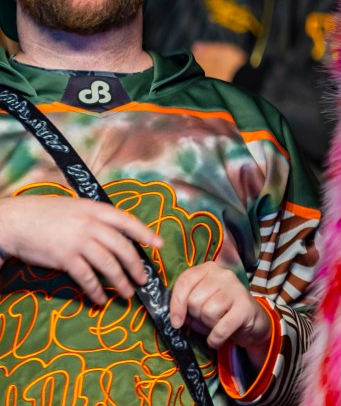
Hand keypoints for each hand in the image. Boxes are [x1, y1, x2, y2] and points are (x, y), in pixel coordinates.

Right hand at [0, 195, 162, 305]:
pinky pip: (87, 277)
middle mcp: (91, 224)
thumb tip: (115, 232)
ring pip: (108, 264)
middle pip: (122, 247)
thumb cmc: (45, 213)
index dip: (145, 233)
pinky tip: (100, 299)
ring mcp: (78, 241)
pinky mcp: (65, 258)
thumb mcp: (75, 207)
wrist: (16, 220)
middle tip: (143, 279)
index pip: (127, 222)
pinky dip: (96, 290)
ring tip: (128, 293)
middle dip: (136, 266)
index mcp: (95, 209)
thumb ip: (95, 217)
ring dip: (120, 281)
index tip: (159, 245)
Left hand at [170, 262, 271, 357]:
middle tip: (206, 319)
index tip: (176, 322)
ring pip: (207, 312)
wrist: (252, 321)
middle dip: (196, 316)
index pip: (185, 281)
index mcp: (209, 269)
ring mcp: (236, 289)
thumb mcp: (200, 306)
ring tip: (216, 324)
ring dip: (208, 326)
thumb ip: (186, 307)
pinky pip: (221, 328)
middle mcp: (224, 275)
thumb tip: (174, 319)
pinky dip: (215, 339)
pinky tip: (217, 339)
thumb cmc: (221, 312)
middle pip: (194, 299)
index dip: (176, 303)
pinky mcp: (245, 306)